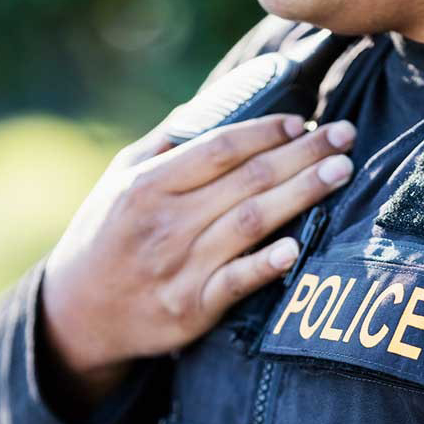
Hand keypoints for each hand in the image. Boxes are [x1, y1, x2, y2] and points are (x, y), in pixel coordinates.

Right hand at [41, 115, 356, 404]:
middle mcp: (165, 223)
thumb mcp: (118, 181)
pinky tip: (298, 247)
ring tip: (340, 172)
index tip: (303, 122)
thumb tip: (210, 109)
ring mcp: (179, 267)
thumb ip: (162, 146)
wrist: (77, 314)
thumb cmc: (105, 237)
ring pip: (251, 223)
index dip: (267, 132)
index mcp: (148, 185)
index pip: (220, 148)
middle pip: (247, 180)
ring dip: (301, 194)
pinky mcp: (190, 309)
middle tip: (346, 136)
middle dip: (302, 154)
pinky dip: (267, 264)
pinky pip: (236, 283)